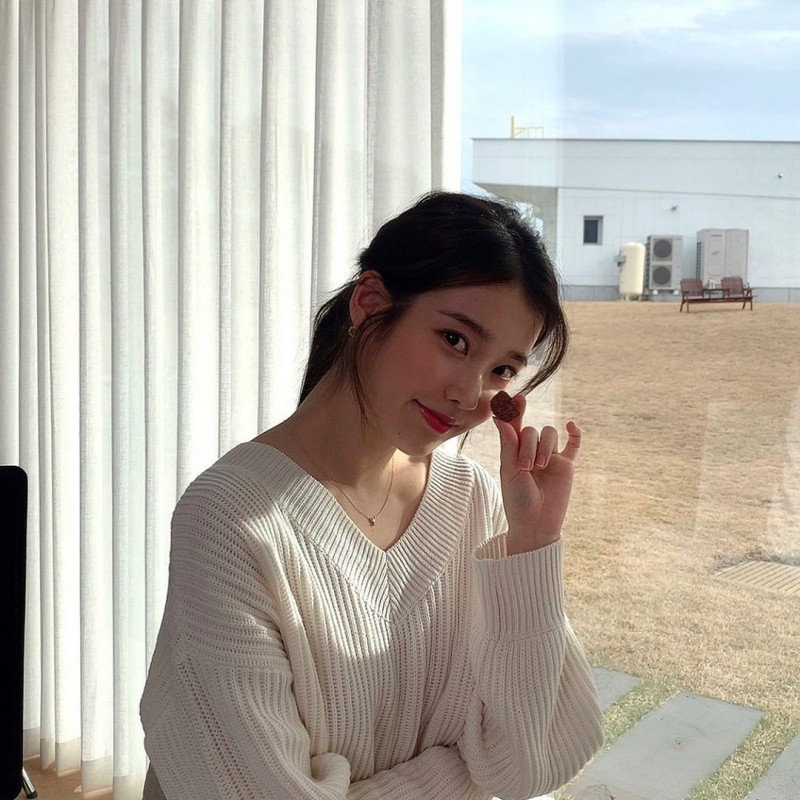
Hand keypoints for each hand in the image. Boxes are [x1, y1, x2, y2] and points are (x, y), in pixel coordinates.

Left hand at [492, 393, 581, 554]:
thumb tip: (499, 416)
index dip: (515, 410)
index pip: (515, 424)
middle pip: (533, 431)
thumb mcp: (509, 470)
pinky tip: (571, 426)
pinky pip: (574, 445)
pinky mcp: (566, 466)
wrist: (535, 524)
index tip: (517, 397)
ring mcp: (550, 457)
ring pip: (550, 434)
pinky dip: (575, 434)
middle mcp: (532, 451)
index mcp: (514, 451)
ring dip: (545, 447)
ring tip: (539, 467)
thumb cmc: (517, 500)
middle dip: (529, 445)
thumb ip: (508, 443)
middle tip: (526, 467)